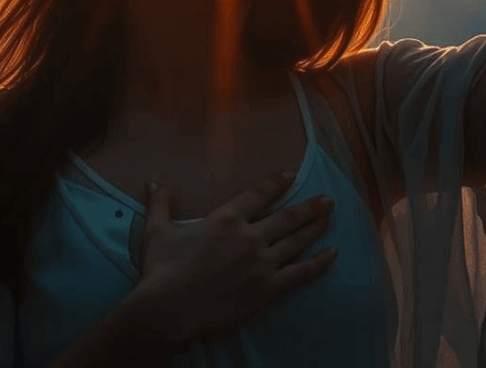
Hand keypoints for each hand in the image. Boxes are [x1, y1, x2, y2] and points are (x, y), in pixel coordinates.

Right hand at [135, 170, 336, 343]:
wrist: (171, 309)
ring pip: (297, 241)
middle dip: (310, 206)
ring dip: (316, 228)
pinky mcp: (269, 288)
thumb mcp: (158, 231)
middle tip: (327, 200)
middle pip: (288, 216)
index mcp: (226, 218)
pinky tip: (332, 254)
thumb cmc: (162, 269)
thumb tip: (154, 180)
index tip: (291, 176)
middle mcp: (250, 236)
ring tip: (329, 218)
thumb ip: (160, 203)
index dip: (276, 183)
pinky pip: (301, 273)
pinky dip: (319, 263)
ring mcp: (263, 263)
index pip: (259, 194)